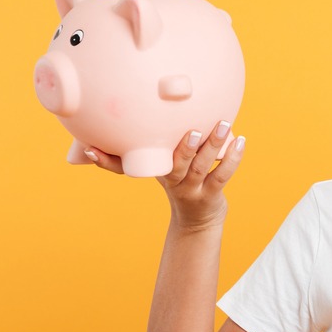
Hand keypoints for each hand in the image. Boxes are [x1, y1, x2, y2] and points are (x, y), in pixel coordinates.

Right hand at [83, 121, 245, 231]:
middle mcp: (172, 180)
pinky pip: (222, 175)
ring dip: (214, 145)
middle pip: (176, 164)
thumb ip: (150, 144)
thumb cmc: (177, 181)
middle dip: (185, 147)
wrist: (196, 220)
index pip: (124, 166)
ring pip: (202, 167)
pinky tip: (241, 141)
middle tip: (194, 129)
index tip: (90, 149)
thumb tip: (138, 111)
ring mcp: (192, 189)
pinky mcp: (211, 194)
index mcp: (154, 170)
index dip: (105, 160)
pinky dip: (233, 158)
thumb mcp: (159, 166)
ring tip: (225, 125)